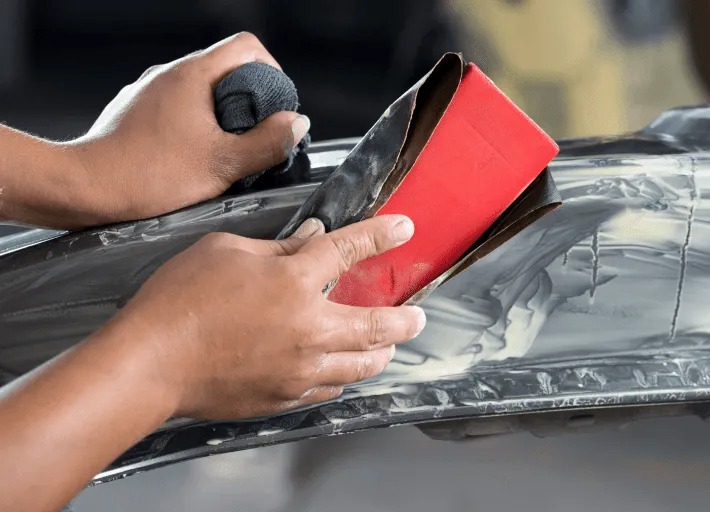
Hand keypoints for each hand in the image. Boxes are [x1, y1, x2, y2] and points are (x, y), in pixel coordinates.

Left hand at [68, 31, 308, 223]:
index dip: (273, 72)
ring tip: (227, 152)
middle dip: (252, 100)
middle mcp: (169, 74)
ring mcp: (150, 91)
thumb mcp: (221, 165)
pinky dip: (198, 125)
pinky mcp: (137, 112)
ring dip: (224, 115)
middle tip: (257, 137)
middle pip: (227, 68)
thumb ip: (266, 143)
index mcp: (192, 75)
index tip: (277, 108)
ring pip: (203, 90)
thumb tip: (296, 124)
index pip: (247, 46)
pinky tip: (194, 158)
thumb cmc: (147, 175)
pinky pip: (179, 107)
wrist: (83, 187)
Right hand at [102, 214, 424, 419]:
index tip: (404, 228)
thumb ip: (276, 246)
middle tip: (418, 317)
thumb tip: (309, 238)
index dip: (382, 235)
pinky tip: (343, 373)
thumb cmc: (179, 301)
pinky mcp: (285, 396)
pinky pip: (329, 390)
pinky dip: (343, 379)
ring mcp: (301, 368)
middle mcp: (309, 328)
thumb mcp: (225, 250)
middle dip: (405, 319)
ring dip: (382, 353)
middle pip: (377, 324)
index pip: (350, 250)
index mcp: (294, 280)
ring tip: (389, 348)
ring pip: (361, 365)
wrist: (149, 363)